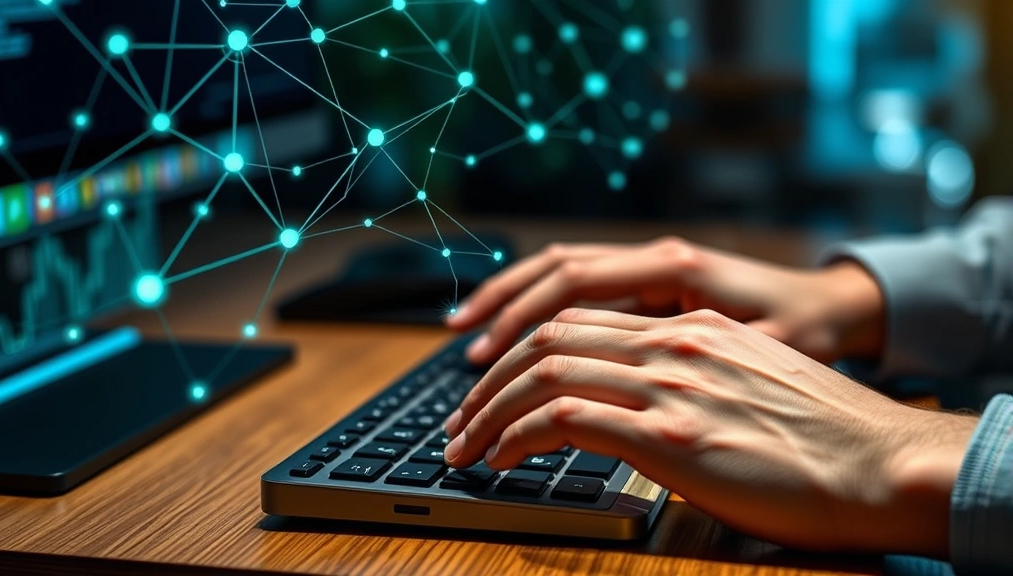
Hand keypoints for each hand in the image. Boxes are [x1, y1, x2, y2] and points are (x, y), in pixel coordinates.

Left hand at [443, 309, 976, 555]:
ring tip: (463, 444)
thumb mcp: (748, 381)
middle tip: (460, 415)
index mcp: (688, 325)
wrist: (882, 462)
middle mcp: (673, 341)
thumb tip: (637, 402)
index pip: (576, 317)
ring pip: (545, 373)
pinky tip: (500, 457)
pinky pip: (565, 419)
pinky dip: (517, 435)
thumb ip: (688, 377)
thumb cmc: (821, 436)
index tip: (488, 377)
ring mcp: (671, 384)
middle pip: (548, 336)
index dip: (518, 342)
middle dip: (489, 376)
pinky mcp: (671, 437)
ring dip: (489, 409)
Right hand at [447, 238, 885, 364]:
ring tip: (468, 333)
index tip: (488, 358)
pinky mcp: (648, 282)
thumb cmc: (806, 332)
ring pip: (560, 272)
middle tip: (461, 347)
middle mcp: (653, 256)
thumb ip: (694, 353)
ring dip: (511, 301)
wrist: (834, 306)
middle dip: (501, 307)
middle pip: (554, 269)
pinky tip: (517, 331)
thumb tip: (622, 377)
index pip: (574, 284)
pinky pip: (580, 286)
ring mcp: (648, 265)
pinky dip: (541, 306)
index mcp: (673, 267)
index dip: (523, 321)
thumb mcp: (759, 349)